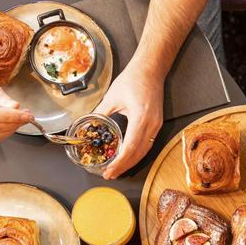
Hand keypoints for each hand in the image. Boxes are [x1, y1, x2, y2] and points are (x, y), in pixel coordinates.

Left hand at [94, 61, 164, 179]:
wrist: (151, 69)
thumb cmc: (133, 79)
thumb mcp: (112, 97)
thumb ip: (100, 114)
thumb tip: (88, 127)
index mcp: (140, 118)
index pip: (130, 148)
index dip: (119, 162)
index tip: (109, 170)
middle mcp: (151, 124)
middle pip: (138, 154)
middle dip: (124, 166)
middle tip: (110, 174)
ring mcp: (156, 125)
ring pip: (145, 151)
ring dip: (131, 162)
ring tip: (118, 169)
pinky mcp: (157, 124)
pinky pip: (148, 144)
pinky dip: (137, 153)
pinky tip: (128, 157)